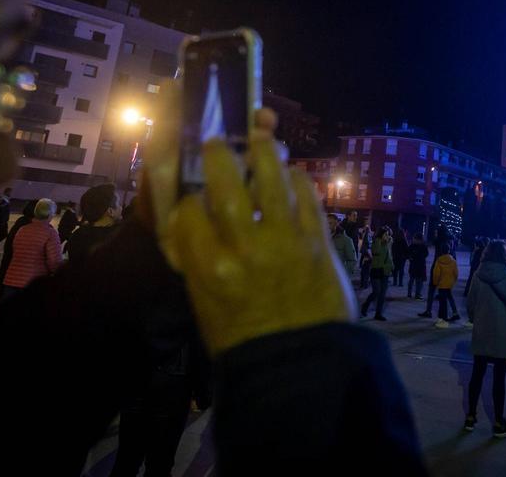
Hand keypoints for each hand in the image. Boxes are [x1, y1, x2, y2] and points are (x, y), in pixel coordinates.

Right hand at [143, 85, 354, 354]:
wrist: (301, 365)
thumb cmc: (245, 339)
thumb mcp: (204, 301)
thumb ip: (198, 257)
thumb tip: (197, 216)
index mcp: (207, 267)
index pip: (187, 209)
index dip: (187, 197)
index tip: (194, 194)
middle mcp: (243, 247)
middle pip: (223, 178)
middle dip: (218, 154)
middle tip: (217, 144)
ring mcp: (285, 239)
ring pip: (271, 173)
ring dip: (263, 149)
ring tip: (259, 139)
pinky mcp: (318, 239)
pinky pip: (305, 192)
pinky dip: (296, 178)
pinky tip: (290, 175)